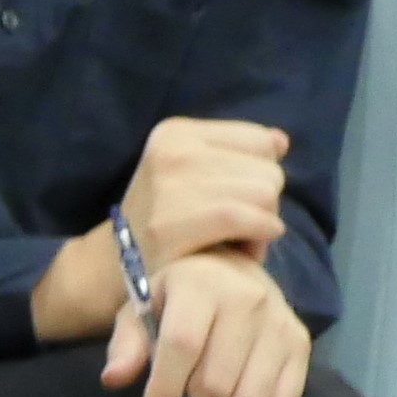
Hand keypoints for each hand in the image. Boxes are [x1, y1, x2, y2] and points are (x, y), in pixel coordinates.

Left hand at [104, 249, 311, 396]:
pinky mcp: (302, 345)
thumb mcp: (140, 309)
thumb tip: (114, 379)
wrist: (229, 272)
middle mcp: (249, 300)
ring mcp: (281, 324)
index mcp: (201, 284)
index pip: (183, 345)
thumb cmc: (175, 297)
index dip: (164, 391)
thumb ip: (126, 344)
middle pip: (218, 382)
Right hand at [111, 117, 289, 272]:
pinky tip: (247, 250)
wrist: (116, 264)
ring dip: (262, 225)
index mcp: (176, 132)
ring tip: (237, 240)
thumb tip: (280, 141)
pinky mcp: (170, 224)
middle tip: (237, 228)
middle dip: (263, 205)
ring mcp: (167, 186)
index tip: (237, 200)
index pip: (262, 142)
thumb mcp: (197, 173)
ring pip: (264, 194)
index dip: (260, 176)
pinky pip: (243, 217)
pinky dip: (259, 235)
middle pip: (269, 171)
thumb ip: (241, 153)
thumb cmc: (171, 218)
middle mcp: (170, 151)